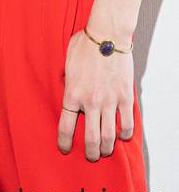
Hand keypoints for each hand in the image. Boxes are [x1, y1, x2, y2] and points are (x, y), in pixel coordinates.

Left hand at [58, 30, 134, 159]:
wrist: (107, 34)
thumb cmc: (85, 44)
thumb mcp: (67, 63)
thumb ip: (67, 81)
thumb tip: (67, 90)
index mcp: (72, 93)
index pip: (65, 127)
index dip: (64, 143)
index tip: (64, 149)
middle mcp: (90, 102)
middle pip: (90, 140)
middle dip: (90, 153)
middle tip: (90, 156)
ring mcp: (109, 101)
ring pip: (109, 137)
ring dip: (106, 149)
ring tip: (105, 151)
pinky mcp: (124, 98)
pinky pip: (127, 125)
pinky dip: (124, 135)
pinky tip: (121, 136)